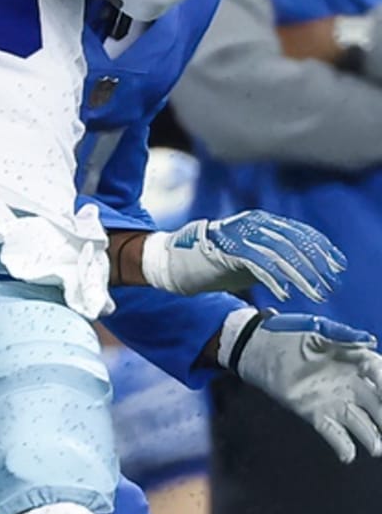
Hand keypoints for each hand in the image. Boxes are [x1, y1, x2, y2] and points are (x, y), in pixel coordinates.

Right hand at [140, 210, 345, 302]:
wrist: (176, 262)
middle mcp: (250, 222)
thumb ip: (276, 259)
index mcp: (260, 220)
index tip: (338, 266)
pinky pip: (256, 263)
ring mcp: (237, 234)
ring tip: (314, 293)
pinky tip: (285, 293)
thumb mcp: (253, 259)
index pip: (299, 231)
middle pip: (293, 242)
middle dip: (315, 265)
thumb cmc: (217, 263)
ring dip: (301, 275)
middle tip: (329, 285)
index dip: (322, 248)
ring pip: (279, 253)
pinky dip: (274, 279)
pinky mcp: (225, 249)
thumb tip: (309, 271)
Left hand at [222, 309, 381, 462]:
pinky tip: (348, 455)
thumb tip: (371, 340)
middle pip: (377, 405)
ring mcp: (333, 401)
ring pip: (361, 423)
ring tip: (377, 448)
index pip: (379, 373)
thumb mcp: (316, 328)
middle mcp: (349, 384)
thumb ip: (343, 334)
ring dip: (371, 437)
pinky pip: (334, 433)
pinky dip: (342, 446)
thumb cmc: (287, 331)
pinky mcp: (315, 413)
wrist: (258, 346)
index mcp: (354, 360)